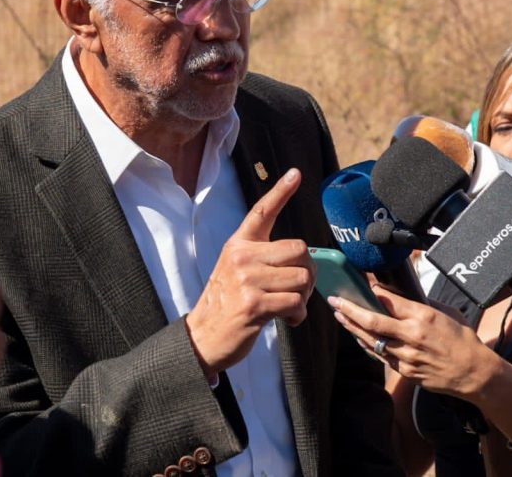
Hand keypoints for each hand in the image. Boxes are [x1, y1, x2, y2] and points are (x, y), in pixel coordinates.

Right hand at [185, 168, 313, 377]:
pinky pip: (296, 302)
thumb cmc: (227, 303)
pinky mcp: (255, 304)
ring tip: (289, 307)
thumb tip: (302, 259)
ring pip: (302, 278)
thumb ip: (262, 258)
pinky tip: (288, 320)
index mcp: (238, 244)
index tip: (296, 174)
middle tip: (297, 288)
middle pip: (300, 251)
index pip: (262, 212)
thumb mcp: (236, 270)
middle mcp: (242, 256)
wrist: (204, 336)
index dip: (281, 191)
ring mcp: (247, 280)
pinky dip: (298, 315)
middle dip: (307, 272)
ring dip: (303, 297)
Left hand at [328, 284, 500, 398]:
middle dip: (349, 309)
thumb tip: (396, 295)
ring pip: (371, 340)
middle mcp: (412, 336)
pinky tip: (357, 336)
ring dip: (352, 327)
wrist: (475, 373)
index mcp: (423, 317)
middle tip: (334, 300)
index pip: (389, 301)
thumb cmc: (462, 340)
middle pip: (372, 321)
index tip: (358, 284)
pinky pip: (380, 355)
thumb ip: (420, 304)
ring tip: (339, 315)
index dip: (370, 292)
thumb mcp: (445, 313)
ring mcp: (407, 356)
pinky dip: (366, 344)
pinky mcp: (406, 371)